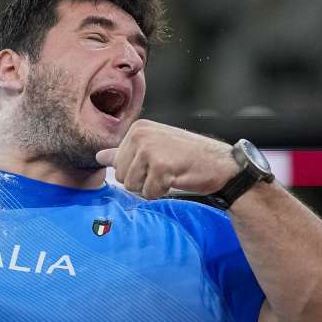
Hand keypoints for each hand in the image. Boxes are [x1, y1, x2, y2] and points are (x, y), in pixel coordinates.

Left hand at [95, 119, 238, 199]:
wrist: (222, 165)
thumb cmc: (189, 157)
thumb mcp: (154, 149)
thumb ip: (125, 153)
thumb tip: (99, 156)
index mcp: (137, 128)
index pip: (116, 164)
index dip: (137, 171)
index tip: (159, 162)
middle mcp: (140, 134)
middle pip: (121, 176)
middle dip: (142, 180)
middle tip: (165, 170)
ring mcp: (150, 149)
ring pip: (132, 186)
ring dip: (151, 187)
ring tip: (170, 174)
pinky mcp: (161, 166)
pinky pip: (148, 193)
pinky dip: (162, 193)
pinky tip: (176, 179)